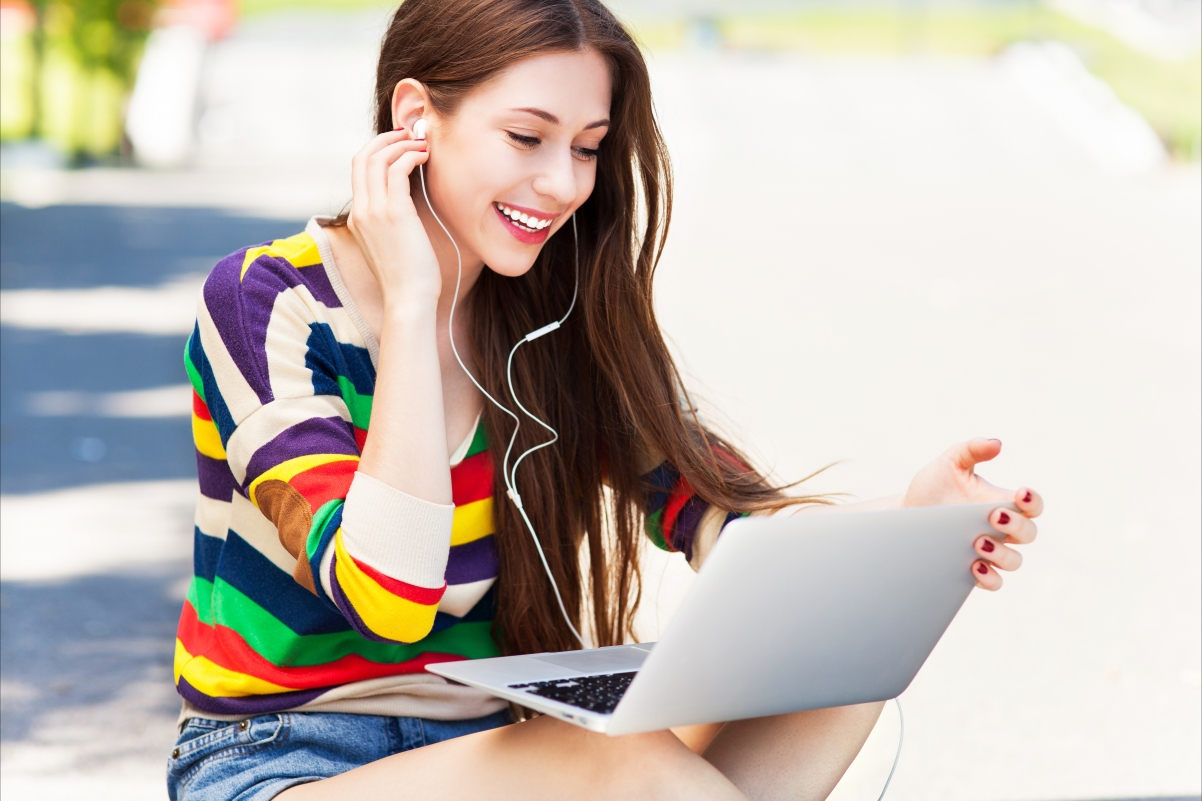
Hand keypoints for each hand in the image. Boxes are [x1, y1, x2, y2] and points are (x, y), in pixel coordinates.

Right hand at [346, 129, 439, 306]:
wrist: (408, 300)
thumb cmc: (408, 277)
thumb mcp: (392, 245)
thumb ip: (391, 222)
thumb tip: (408, 205)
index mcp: (357, 217)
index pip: (358, 169)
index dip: (378, 149)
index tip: (399, 144)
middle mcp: (360, 210)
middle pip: (363, 156)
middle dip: (388, 139)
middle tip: (411, 134)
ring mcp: (374, 211)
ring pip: (379, 158)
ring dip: (402, 144)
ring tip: (423, 144)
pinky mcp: (394, 213)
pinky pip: (398, 169)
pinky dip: (411, 156)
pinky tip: (425, 157)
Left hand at [902, 438, 1041, 590]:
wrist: (905, 514)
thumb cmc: (931, 487)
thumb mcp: (949, 463)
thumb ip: (971, 449)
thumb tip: (996, 444)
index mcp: (999, 502)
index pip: (1032, 505)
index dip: (1033, 501)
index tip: (1020, 493)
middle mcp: (999, 529)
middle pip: (1029, 534)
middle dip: (1017, 525)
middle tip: (992, 515)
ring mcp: (988, 551)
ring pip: (1014, 561)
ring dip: (1002, 554)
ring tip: (977, 541)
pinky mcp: (973, 570)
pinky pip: (994, 582)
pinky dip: (990, 577)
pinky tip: (973, 566)